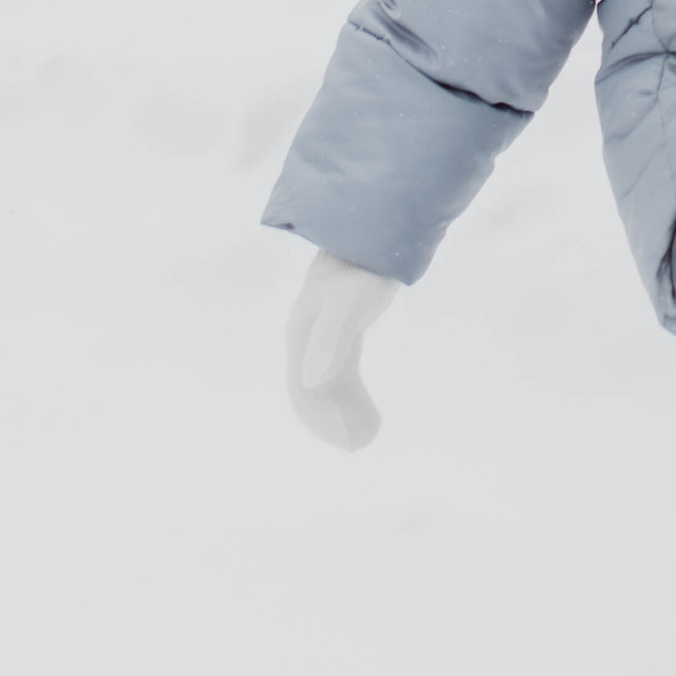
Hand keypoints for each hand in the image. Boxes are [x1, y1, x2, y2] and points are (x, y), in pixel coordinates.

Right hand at [285, 249, 400, 448]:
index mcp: (302, 337)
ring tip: (368, 435)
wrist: (373, 231)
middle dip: (332, 421)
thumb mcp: (348, 305)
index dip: (322, 420)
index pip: (304, 390)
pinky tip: (368, 410)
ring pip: (327, 386)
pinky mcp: (341, 332)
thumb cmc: (361, 268)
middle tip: (361, 444)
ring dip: (343, 411)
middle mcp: (306, 339)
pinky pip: (339, 374)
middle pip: (312, 393)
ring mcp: (323, 336)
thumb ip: (329, 340)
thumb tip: (310, 381)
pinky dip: (351, 395)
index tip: (347, 443)